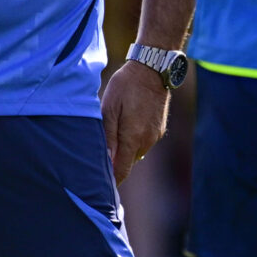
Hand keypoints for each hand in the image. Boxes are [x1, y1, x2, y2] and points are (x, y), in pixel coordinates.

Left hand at [101, 56, 171, 183]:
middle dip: (115, 165)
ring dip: (124, 151)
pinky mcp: (159, 129)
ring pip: (136, 153)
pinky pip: (143, 143)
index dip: (112, 180)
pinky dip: (133, 142)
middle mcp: (146, 140)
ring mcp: (155, 136)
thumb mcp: (109, 108)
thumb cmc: (126, 86)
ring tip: (110, 141)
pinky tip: (124, 128)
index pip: (122, 170)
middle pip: (128, 163)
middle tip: (97, 160)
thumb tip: (108, 160)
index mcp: (133, 138)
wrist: (152, 70)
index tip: (100, 186)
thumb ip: (108, 136)